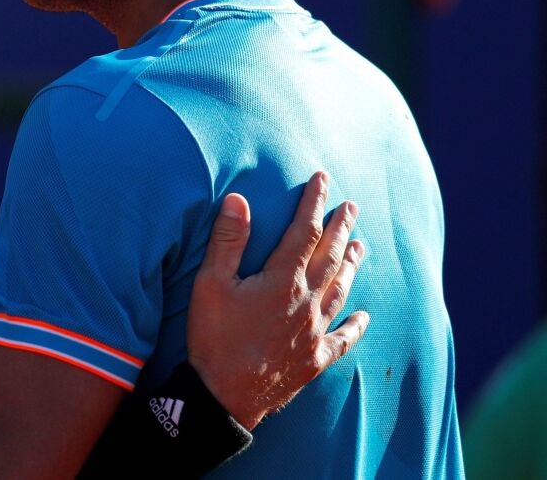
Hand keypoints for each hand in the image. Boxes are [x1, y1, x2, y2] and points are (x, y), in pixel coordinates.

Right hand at [187, 170, 368, 429]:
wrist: (223, 396)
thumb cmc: (213, 338)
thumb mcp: (210, 284)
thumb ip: (228, 241)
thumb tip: (239, 198)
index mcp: (282, 280)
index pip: (304, 232)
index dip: (314, 203)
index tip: (322, 179)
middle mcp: (306, 302)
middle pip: (330, 257)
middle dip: (341, 228)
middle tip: (352, 206)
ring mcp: (315, 331)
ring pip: (341, 290)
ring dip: (352, 265)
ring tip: (361, 246)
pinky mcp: (315, 358)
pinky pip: (344, 337)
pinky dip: (356, 325)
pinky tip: (365, 316)